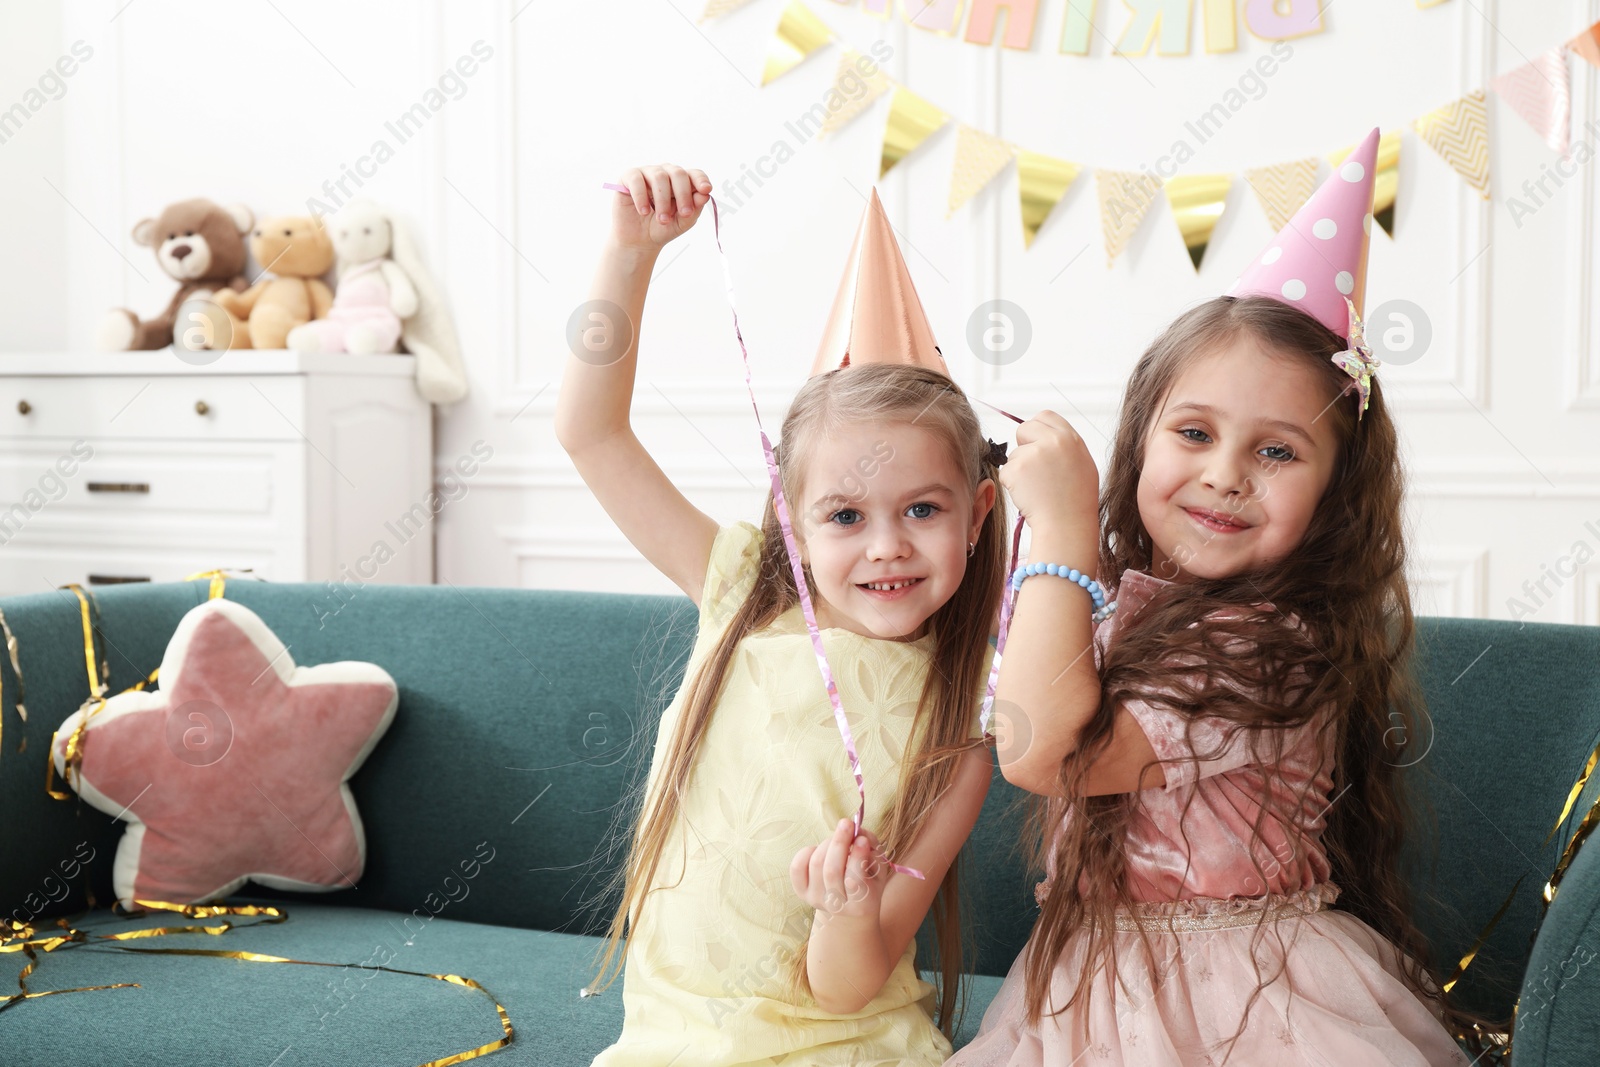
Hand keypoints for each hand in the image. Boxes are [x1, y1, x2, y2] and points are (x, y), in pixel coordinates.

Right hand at [608, 164, 712, 250]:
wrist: (639, 241)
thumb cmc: (662, 228)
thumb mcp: (683, 222)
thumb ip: (694, 208)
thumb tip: (704, 195)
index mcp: (681, 182)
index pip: (693, 173)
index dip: (700, 179)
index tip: (706, 190)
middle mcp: (665, 173)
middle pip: (678, 173)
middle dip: (683, 194)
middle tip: (684, 213)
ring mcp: (647, 173)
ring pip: (659, 176)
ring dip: (663, 200)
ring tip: (662, 220)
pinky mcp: (629, 177)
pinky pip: (636, 180)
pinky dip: (641, 196)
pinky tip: (644, 211)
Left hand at [790, 818, 888, 922]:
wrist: (849, 905)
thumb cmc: (867, 881)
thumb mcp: (878, 868)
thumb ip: (872, 848)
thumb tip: (857, 831)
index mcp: (860, 906)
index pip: (854, 881)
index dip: (857, 857)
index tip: (862, 839)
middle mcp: (835, 906)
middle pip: (832, 871)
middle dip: (839, 843)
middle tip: (846, 824)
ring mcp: (815, 899)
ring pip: (816, 864)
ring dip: (828, 844)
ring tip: (838, 839)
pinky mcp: (801, 891)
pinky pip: (797, 866)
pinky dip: (807, 851)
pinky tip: (820, 849)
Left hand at [997, 410, 1098, 535]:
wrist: (1067, 526)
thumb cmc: (1076, 502)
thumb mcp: (1082, 465)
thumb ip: (1064, 447)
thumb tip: (1045, 436)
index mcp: (1071, 439)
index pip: (1045, 416)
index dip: (1038, 429)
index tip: (1036, 443)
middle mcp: (1053, 441)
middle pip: (1024, 428)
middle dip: (1024, 445)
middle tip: (1033, 469)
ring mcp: (1033, 454)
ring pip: (1014, 454)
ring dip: (1019, 469)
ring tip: (1038, 489)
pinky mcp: (1016, 469)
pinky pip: (1006, 471)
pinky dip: (1012, 484)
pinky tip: (1029, 496)